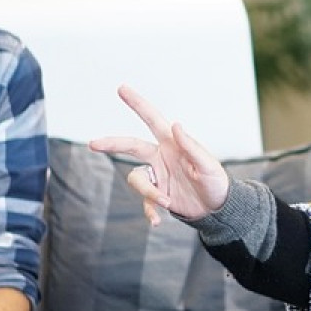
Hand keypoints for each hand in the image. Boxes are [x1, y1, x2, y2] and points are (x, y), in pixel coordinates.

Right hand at [91, 84, 231, 224]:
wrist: (217, 209)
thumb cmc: (216, 182)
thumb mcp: (207, 166)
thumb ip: (192, 147)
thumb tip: (176, 125)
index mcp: (172, 144)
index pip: (152, 119)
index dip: (138, 104)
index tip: (122, 88)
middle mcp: (161, 157)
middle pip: (130, 145)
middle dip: (112, 143)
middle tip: (93, 144)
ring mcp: (157, 176)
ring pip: (137, 180)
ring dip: (148, 192)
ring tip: (166, 202)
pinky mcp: (157, 195)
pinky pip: (144, 203)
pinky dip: (149, 212)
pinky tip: (157, 221)